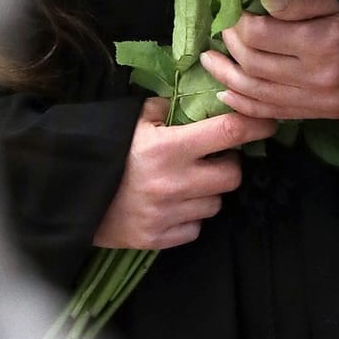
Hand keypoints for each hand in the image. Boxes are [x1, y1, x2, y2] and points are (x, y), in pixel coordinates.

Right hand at [93, 97, 276, 249]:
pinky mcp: (160, 239)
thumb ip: (167, 108)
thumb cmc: (106, 151)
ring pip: (215, 204)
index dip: (255, 125)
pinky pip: (195, 229)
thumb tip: (197, 99)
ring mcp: (169, 214)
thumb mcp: (133, 121)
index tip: (268, 120)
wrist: (70, 195)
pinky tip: (170, 206)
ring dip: (207, 192)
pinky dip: (189, 218)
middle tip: (209, 159)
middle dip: (226, 165)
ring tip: (183, 183)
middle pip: (232, 175)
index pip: (228, 134)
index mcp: (169, 148)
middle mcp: (174, 183)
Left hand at [200, 0, 338, 121]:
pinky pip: (273, 113)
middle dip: (230, 47)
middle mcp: (316, 77)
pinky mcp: (321, 114)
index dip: (239, 22)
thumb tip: (263, 2)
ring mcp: (318, 101)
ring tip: (209, 61)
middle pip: (254, 65)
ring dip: (227, 78)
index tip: (233, 10)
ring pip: (257, 93)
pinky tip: (227, 94)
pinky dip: (246, 104)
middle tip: (219, 31)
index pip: (260, 34)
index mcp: (322, 42)